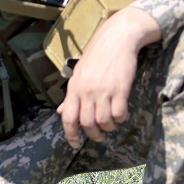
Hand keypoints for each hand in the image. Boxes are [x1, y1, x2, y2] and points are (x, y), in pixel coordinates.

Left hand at [57, 7, 160, 148]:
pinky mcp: (120, 89)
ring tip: (111, 123)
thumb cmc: (97, 56)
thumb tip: (61, 111)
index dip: (70, 134)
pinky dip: (121, 119)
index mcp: (74, 88)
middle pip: (87, 123)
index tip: (75, 144)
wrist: (117, 38)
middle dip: (93, 135)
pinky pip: (119, 114)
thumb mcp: (79, 74)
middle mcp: (86, 91)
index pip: (68, 117)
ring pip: (104, 121)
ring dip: (109, 127)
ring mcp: (103, 90)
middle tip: (99, 136)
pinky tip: (121, 114)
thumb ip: (71, 96)